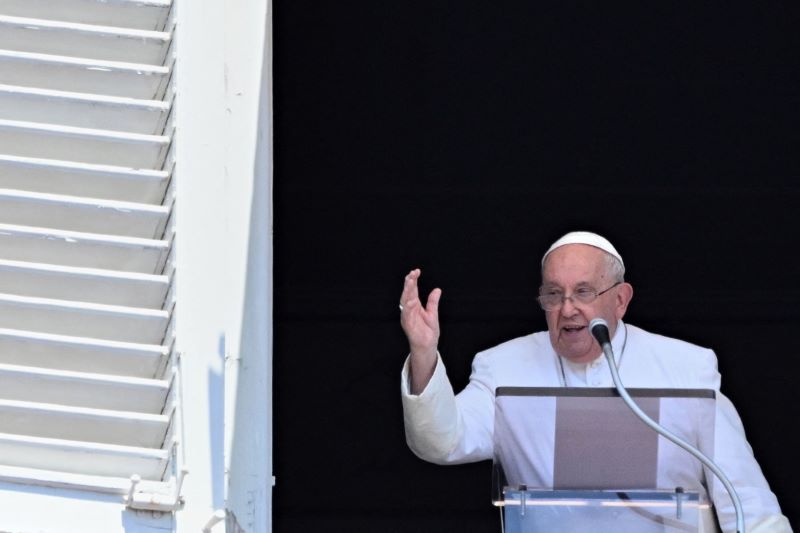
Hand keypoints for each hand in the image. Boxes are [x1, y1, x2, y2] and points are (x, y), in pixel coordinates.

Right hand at [399, 268, 440, 392]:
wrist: (427, 345)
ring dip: (407, 292)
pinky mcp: (408, 324)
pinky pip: (407, 314)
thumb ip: (433, 302)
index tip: (416, 271)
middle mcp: (409, 309)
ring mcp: (407, 316)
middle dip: (409, 283)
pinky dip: (407, 307)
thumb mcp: (433, 313)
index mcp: (414, 305)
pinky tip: (410, 299)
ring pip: (405, 301)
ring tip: (410, 282)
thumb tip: (437, 289)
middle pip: (407, 293)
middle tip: (412, 273)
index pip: (412, 290)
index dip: (413, 281)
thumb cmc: (428, 331)